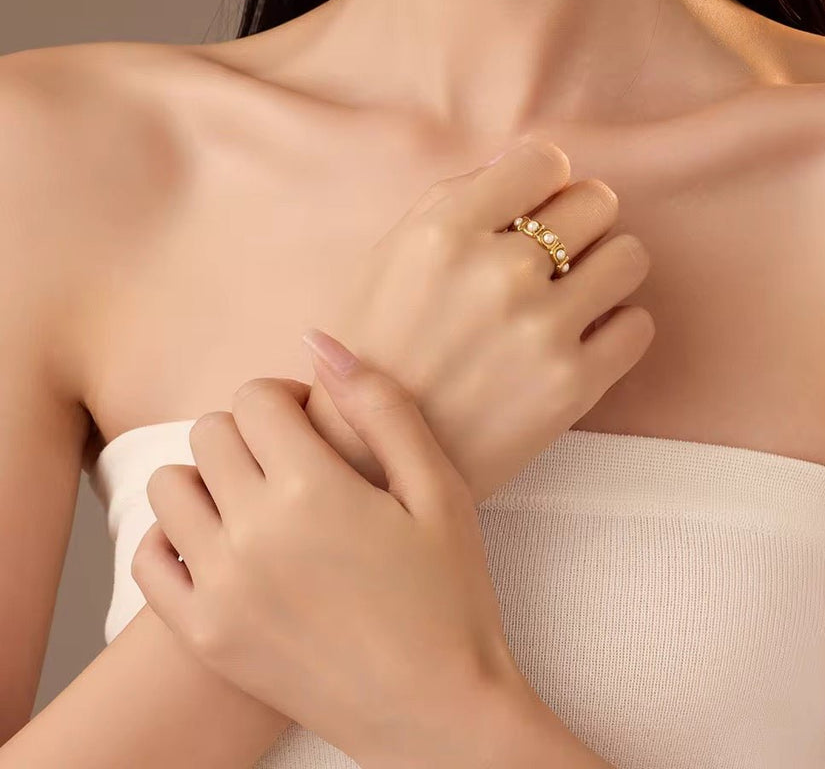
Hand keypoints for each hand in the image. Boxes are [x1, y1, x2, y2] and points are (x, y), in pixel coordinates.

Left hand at [134, 352, 550, 768]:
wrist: (435, 711)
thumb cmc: (448, 596)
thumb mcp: (438, 488)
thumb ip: (381, 406)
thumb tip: (319, 342)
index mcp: (312, 489)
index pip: (255, 397)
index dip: (287, 396)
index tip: (314, 423)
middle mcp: (252, 533)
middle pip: (211, 432)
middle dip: (249, 431)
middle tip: (293, 461)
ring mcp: (219, 588)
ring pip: (170, 487)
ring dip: (209, 477)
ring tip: (257, 500)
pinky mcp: (204, 634)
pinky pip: (147, 559)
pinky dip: (174, 538)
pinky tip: (223, 545)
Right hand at [304, 136, 654, 499]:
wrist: (370, 460)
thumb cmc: (375, 351)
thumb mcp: (388, 257)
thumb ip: (455, 201)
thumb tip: (527, 164)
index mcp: (444, 231)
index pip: (545, 160)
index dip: (543, 182)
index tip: (533, 208)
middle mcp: (497, 273)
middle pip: (596, 202)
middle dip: (578, 223)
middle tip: (553, 257)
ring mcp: (540, 331)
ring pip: (630, 255)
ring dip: (605, 270)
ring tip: (571, 295)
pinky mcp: (572, 386)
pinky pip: (639, 324)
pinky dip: (615, 328)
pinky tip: (578, 340)